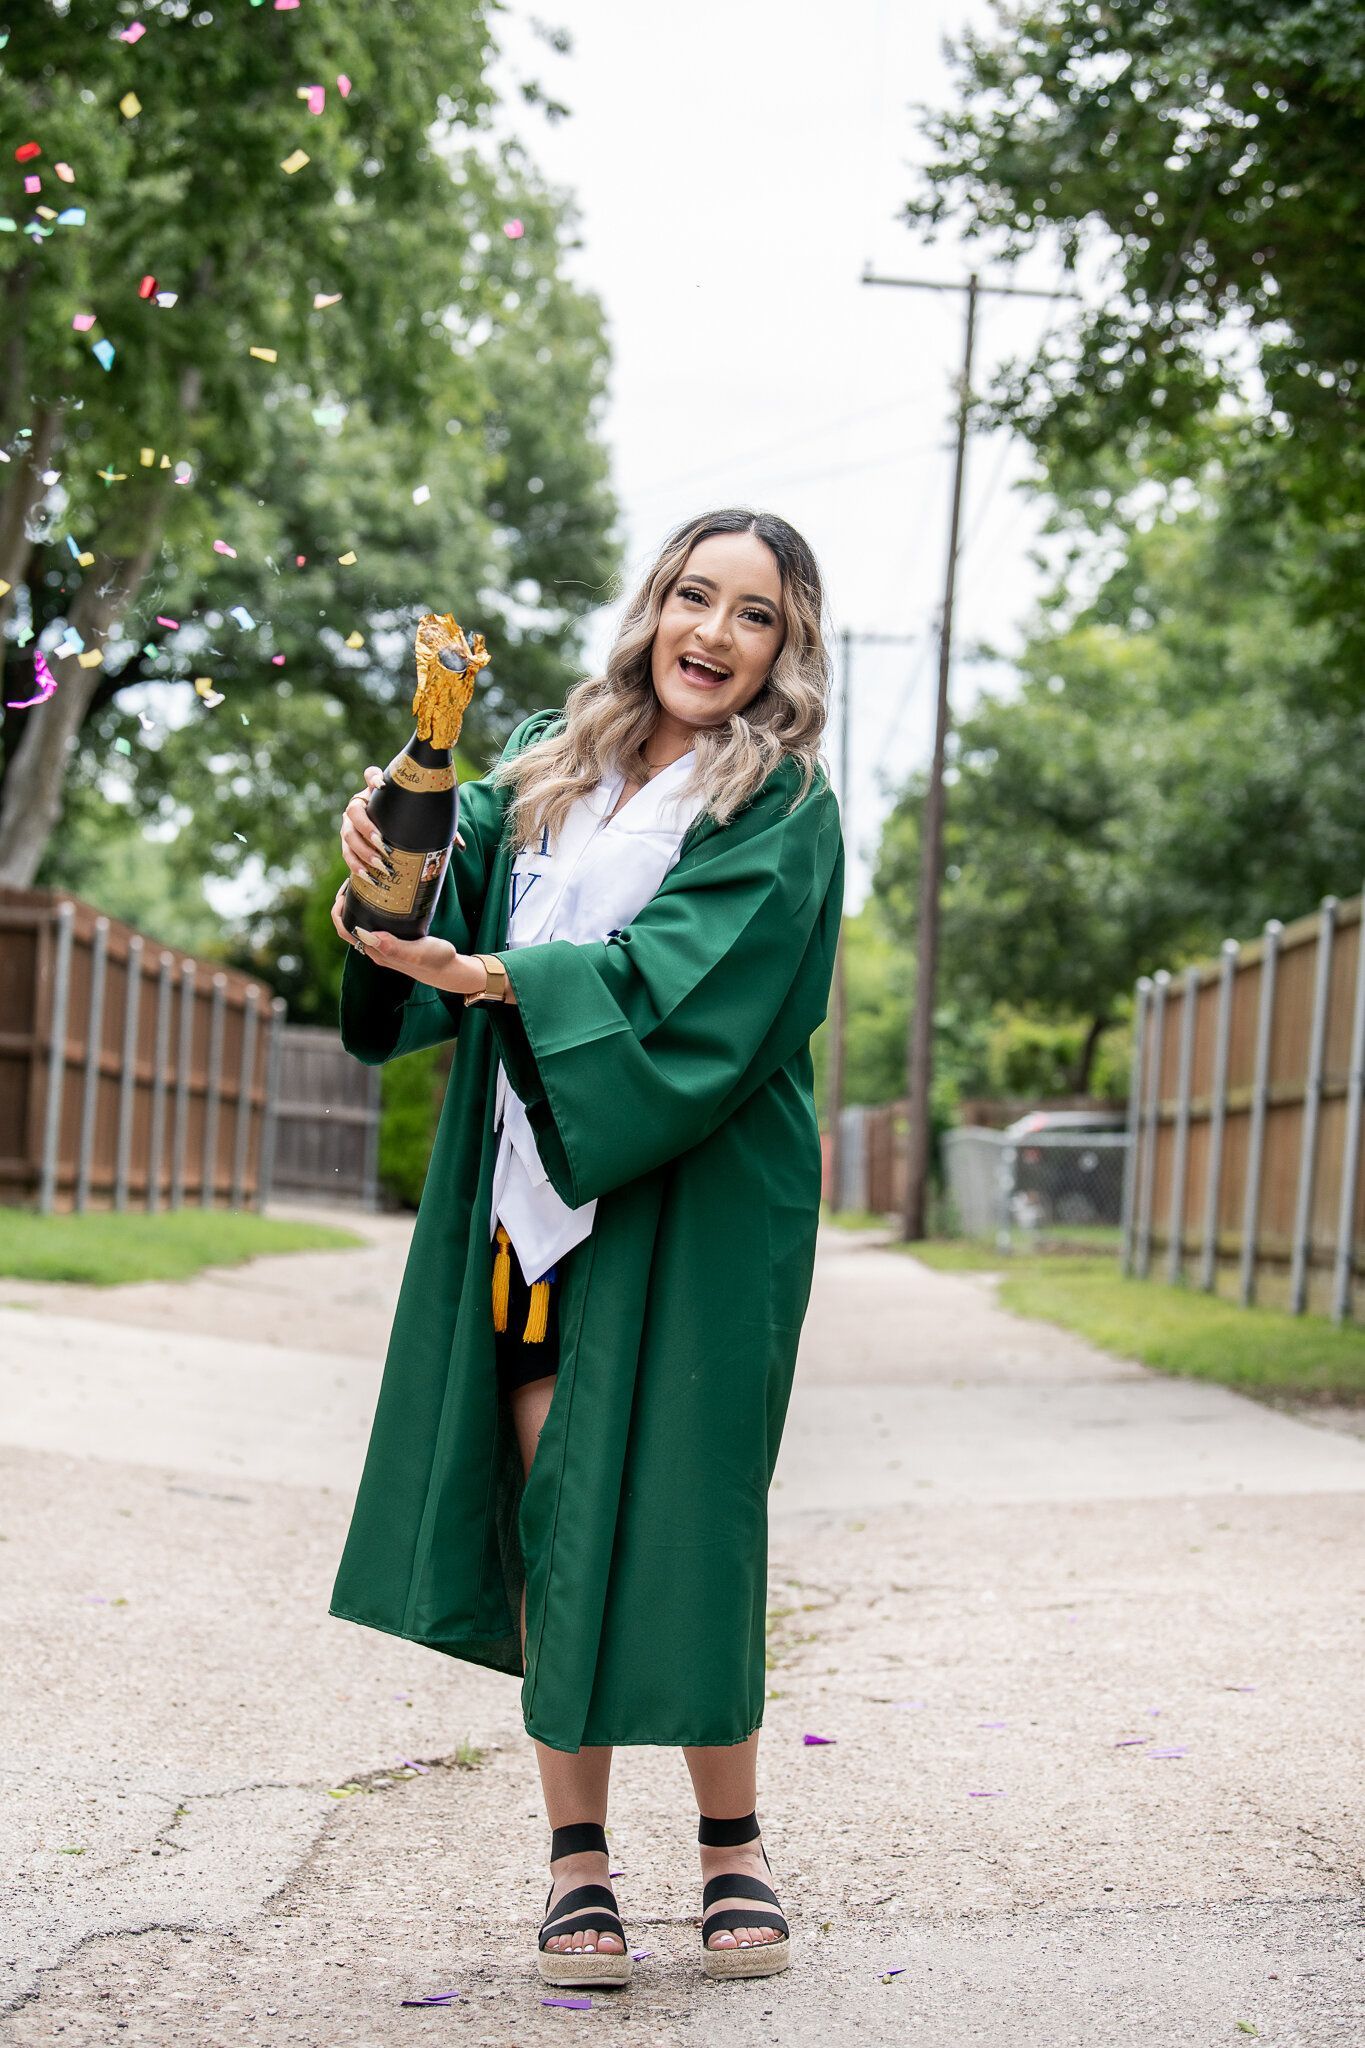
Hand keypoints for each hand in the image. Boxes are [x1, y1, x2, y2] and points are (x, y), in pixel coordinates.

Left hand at [329, 883, 487, 995]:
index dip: (339, 911)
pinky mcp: (394, 940)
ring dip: (357, 905)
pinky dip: (372, 909)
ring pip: (361, 923)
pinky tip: (382, 897)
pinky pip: (375, 923)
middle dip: (345, 904)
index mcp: (377, 951)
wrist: (449, 970)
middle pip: (349, 925)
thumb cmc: (435, 961)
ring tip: (365, 884)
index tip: (346, 891)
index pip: (346, 930)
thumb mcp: (418, 953)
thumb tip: (369, 935)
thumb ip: (394, 947)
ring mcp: (384, 945)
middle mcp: (376, 949)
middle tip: (353, 881)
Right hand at [340, 765, 463, 882]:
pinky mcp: (349, 844)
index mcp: (377, 793)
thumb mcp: (423, 823)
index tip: (382, 785)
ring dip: (363, 850)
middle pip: (354, 810)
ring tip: (380, 863)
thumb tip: (460, 846)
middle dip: (366, 827)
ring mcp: (351, 824)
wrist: (394, 841)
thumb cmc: (411, 826)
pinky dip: (356, 865)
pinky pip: (347, 854)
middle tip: (383, 842)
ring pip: (348, 834)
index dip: (373, 778)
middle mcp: (361, 805)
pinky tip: (367, 874)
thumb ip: (439, 829)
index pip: (370, 775)